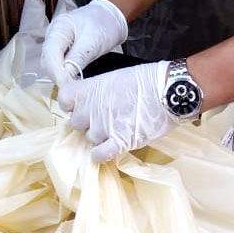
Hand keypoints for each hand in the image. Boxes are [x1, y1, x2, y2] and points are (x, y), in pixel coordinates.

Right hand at [41, 0, 128, 85]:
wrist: (110, 17)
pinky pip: (58, 64)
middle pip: (47, 61)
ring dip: (60, 76)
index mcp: (58, 28)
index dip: (56, 73)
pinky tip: (73, 80)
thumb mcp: (93, 42)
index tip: (66, 87)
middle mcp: (53, 35)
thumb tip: (65, 77)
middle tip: (71, 90)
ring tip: (73, 87)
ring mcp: (56, 42)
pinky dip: (64, 73)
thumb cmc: (104, 25)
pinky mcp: (62, 49)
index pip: (50, 55)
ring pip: (51, 64)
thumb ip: (78, 58)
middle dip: (57, 76)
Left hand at [58, 62, 173, 162]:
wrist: (169, 91)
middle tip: (105, 118)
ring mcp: (103, 127)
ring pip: (89, 139)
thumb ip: (98, 91)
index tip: (83, 105)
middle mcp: (91, 109)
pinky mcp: (118, 142)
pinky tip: (112, 148)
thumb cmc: (147, 80)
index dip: (73, 105)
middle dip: (88, 122)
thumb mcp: (116, 77)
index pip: (64, 100)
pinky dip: (103, 154)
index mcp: (89, 89)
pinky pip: (99, 155)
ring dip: (100, 137)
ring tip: (118, 129)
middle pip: (76, 123)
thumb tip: (93, 103)